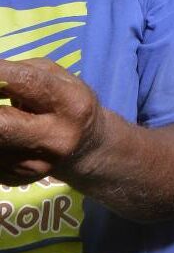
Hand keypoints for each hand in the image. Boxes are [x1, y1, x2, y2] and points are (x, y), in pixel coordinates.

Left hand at [0, 58, 100, 184]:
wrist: (87, 149)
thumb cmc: (69, 102)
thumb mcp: (58, 77)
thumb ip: (23, 72)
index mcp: (71, 104)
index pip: (28, 82)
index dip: (1, 73)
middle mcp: (55, 138)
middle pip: (2, 124)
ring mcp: (36, 165)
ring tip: (5, 116)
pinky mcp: (17, 180)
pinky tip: (5, 134)